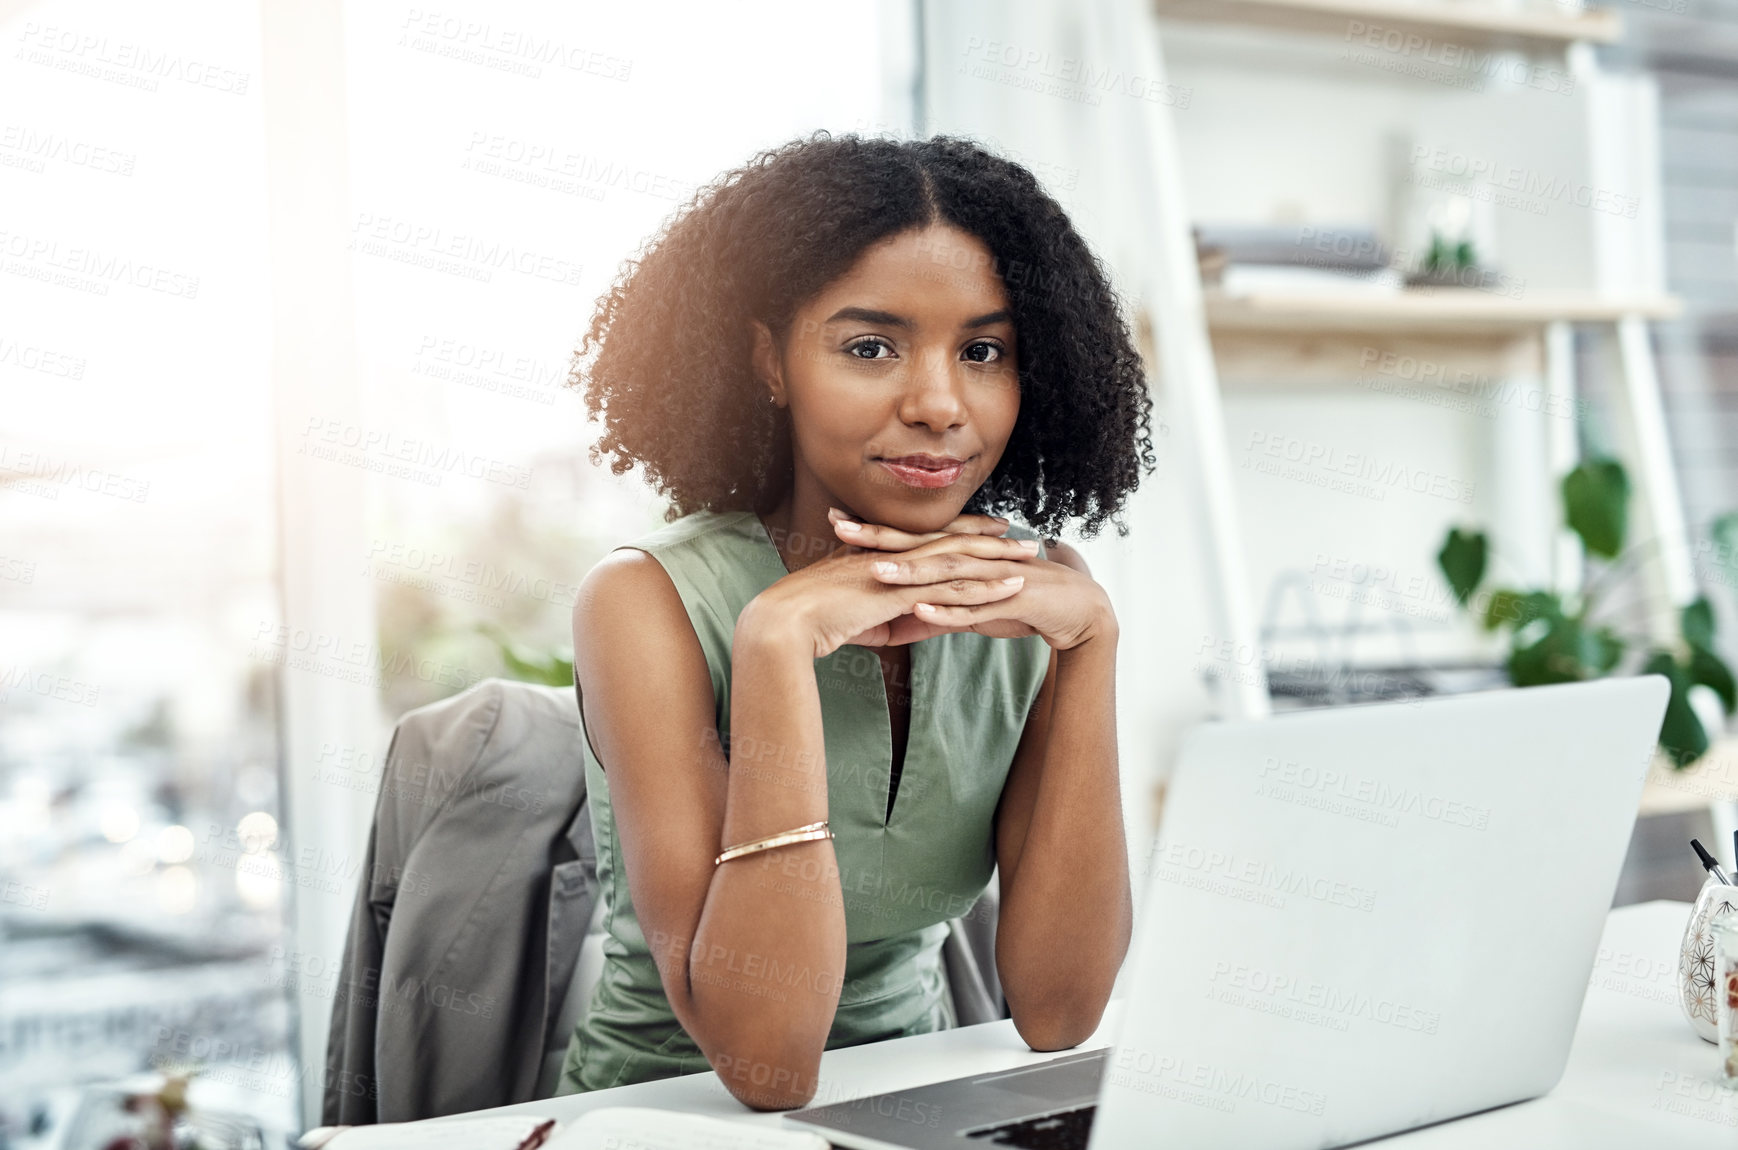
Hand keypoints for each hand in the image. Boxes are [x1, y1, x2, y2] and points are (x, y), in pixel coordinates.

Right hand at [741, 509, 1038, 659]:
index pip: (931, 540)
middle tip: (1025, 538)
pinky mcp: (903, 593)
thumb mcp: (854, 619)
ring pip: (961, 561)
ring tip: (1032, 558)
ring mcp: (901, 573)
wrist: (785, 622)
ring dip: (1000, 560)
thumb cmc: (811, 622)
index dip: (963, 533)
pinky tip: (1012, 590)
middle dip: (992, 540)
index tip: (990, 528)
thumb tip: (895, 627)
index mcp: (884, 556)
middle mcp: (896, 557)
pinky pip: (953, 591)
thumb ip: (880, 618)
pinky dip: (985, 589)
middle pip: (954, 543)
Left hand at [828, 508, 1113, 650]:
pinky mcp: (1011, 601)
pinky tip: (920, 609)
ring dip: (909, 571)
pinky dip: (946, 609)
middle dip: (880, 538)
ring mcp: (993, 578)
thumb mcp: (976, 610)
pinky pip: (973, 607)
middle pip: (921, 546)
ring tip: (873, 569)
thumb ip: (943, 611)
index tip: (837, 523)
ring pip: (944, 573)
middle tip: (840, 527)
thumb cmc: (1025, 605)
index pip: (913, 540)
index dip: (876, 531)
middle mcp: (976, 559)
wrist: (1081, 612)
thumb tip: (909, 619)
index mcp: (965, 555)